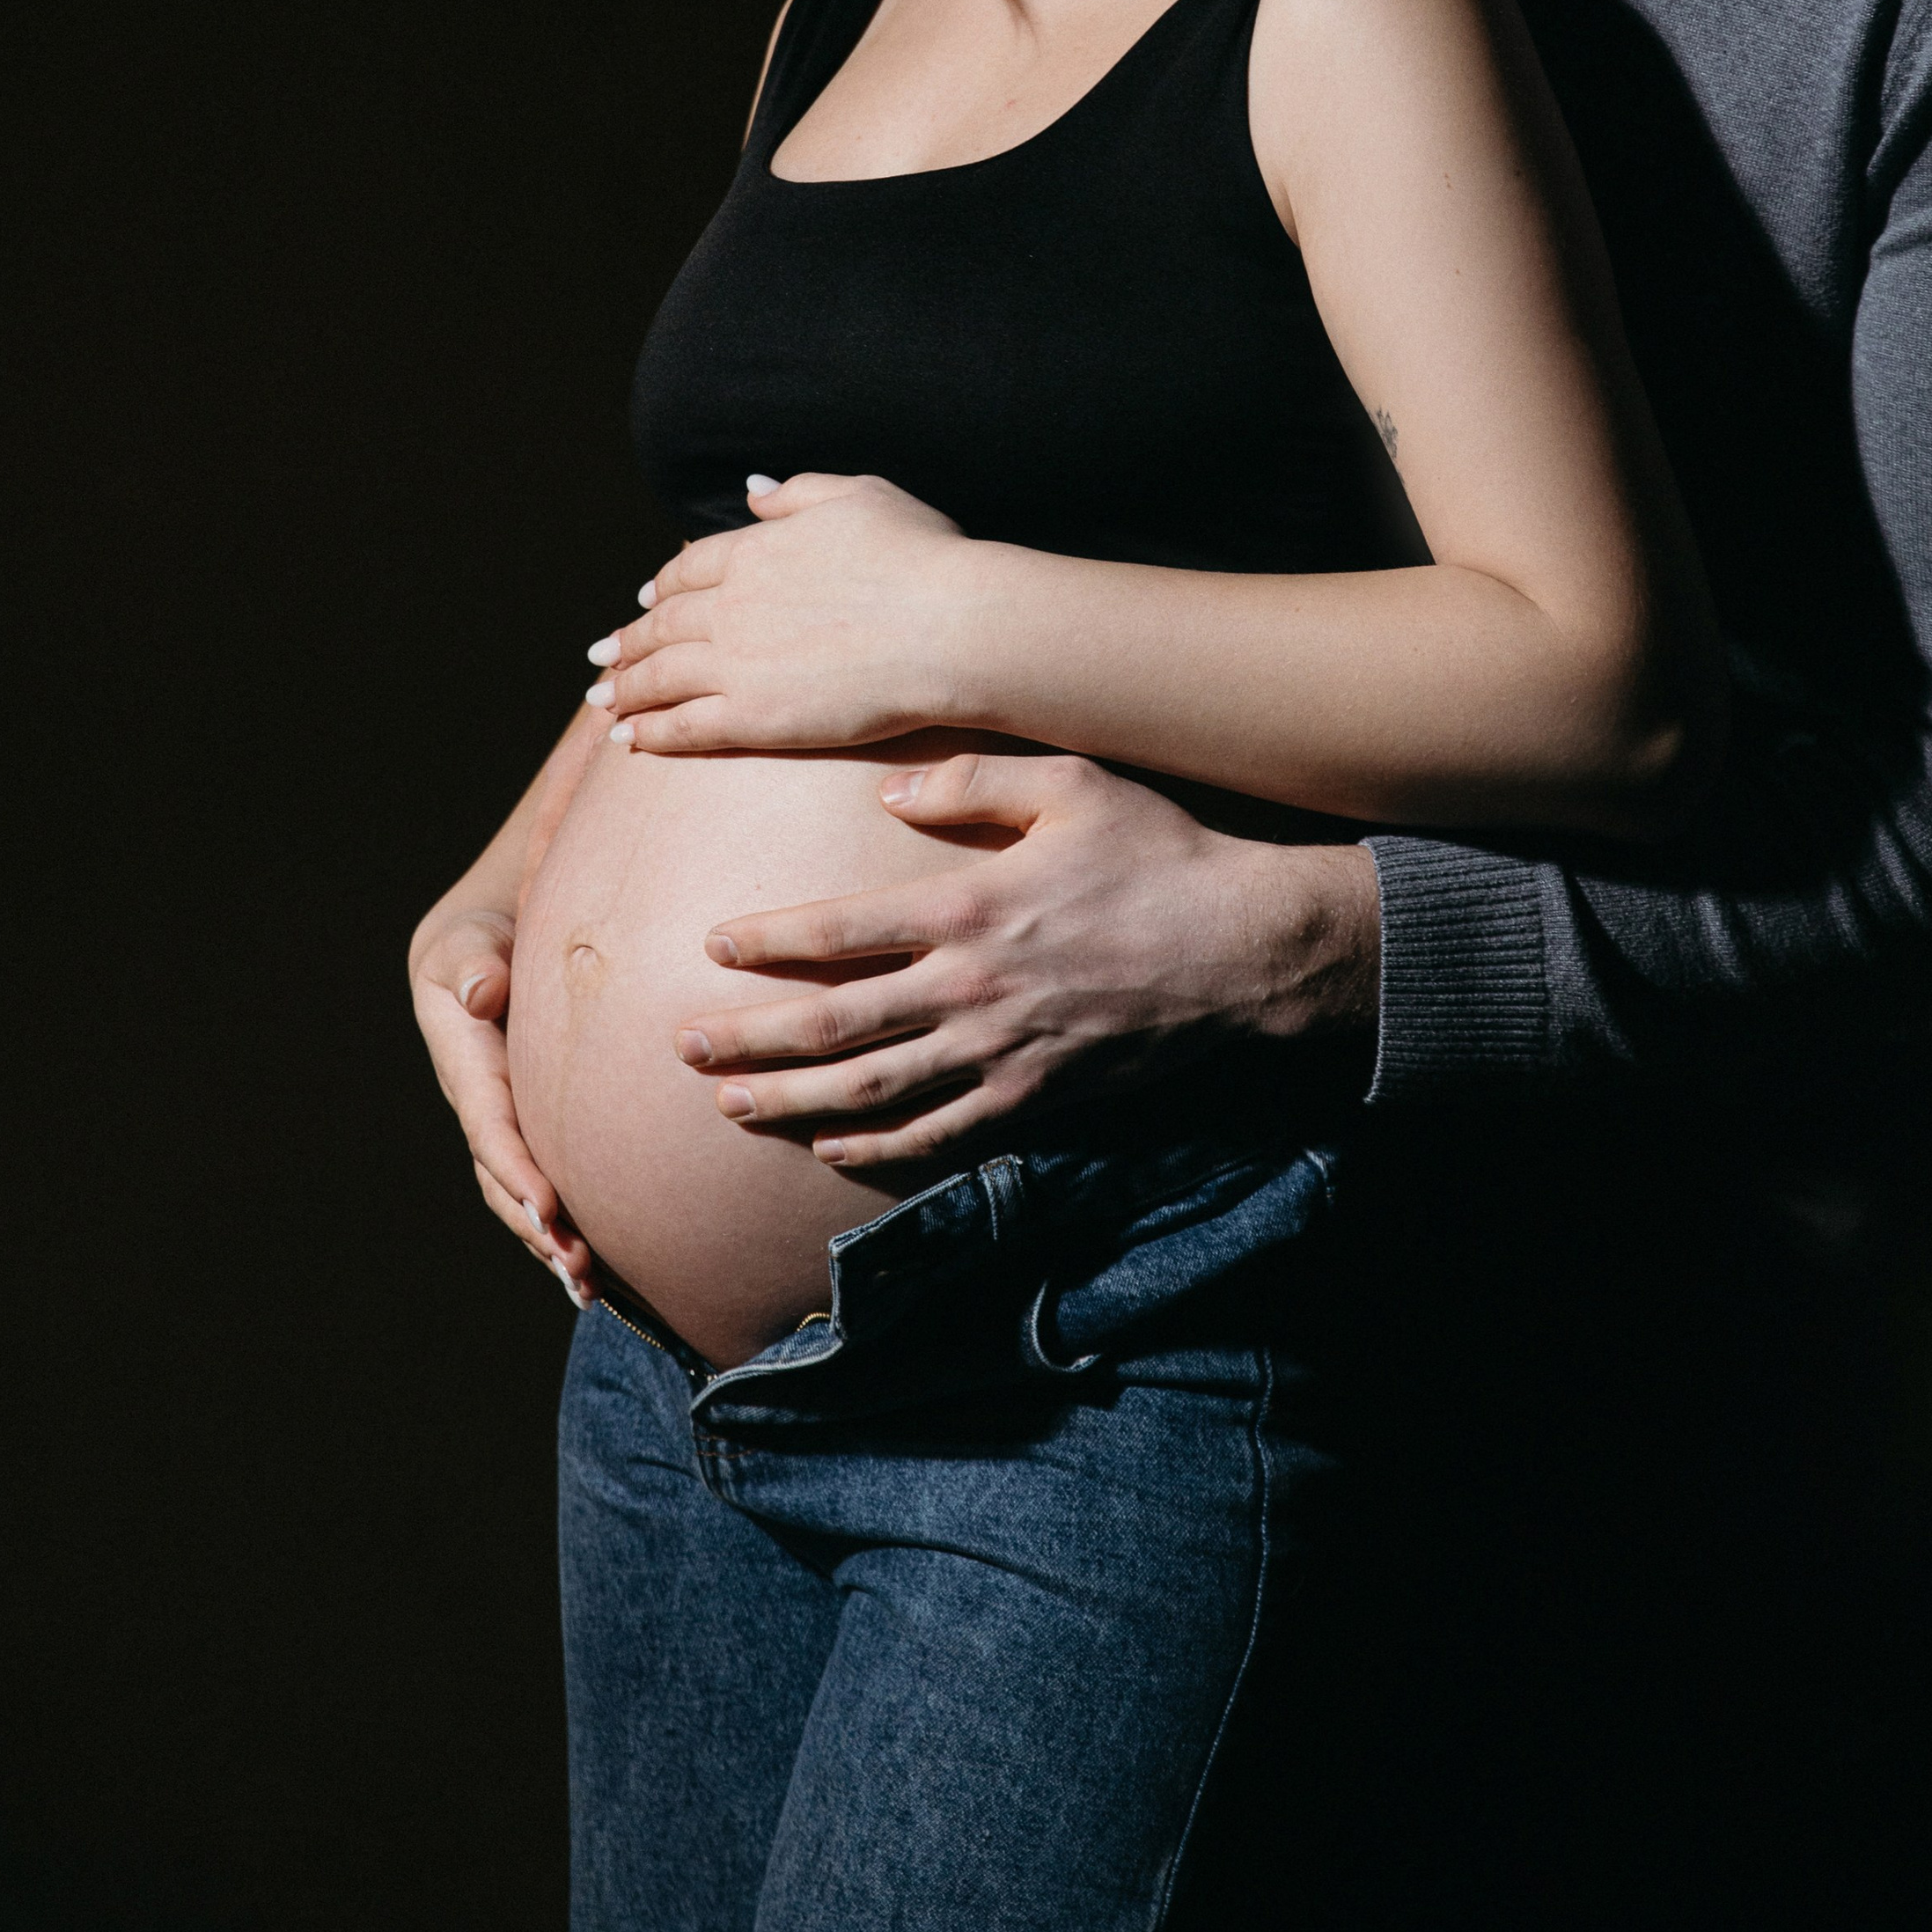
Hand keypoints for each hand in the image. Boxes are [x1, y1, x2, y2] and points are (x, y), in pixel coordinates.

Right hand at [407, 898, 595, 1306]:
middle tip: (575, 1268)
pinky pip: (555, 1177)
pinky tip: (609, 1263)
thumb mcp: (468, 938)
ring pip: (527, 1191)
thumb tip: (481, 991)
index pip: (490, 1123)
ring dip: (553, 1239)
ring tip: (588, 1284)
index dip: (515, 1168)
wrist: (500, 936)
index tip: (546, 1206)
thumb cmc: (487, 932)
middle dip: (537, 1226)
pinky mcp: (540, 1125)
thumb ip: (471, 962)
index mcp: (465, 1061)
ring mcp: (511, 1119)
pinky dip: (574, 1220)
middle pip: (506, 1177)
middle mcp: (485, 1103)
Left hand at [588, 472, 973, 752]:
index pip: (689, 569)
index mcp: (756, 549)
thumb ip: (799, 491)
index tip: (645, 600)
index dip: (662, 587)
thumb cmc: (921, 557)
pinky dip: (651, 732)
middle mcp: (733, 604)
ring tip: (602, 701)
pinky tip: (629, 741)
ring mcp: (738, 663)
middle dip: (628, 640)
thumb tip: (753, 486)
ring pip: (661, 675)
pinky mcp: (754, 717)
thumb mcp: (861, 496)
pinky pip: (686, 725)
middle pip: (663, 623)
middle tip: (601, 658)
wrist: (949, 626)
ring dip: (625, 688)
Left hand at [669, 752, 1379, 1168]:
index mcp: (970, 906)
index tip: (711, 945)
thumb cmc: (1161, 853)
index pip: (841, 931)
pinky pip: (942, 1135)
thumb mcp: (1073, 781)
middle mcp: (972, 988)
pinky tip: (834, 1152)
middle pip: (835, 1026)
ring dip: (793, 1103)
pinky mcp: (1036, 1098)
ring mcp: (1002, 1054)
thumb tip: (887, 785)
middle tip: (684, 1047)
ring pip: (874, 1093)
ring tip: (730, 1106)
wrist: (1247, 950)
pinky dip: (881, 1151)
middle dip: (751, 1039)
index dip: (768, 941)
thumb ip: (974, 779)